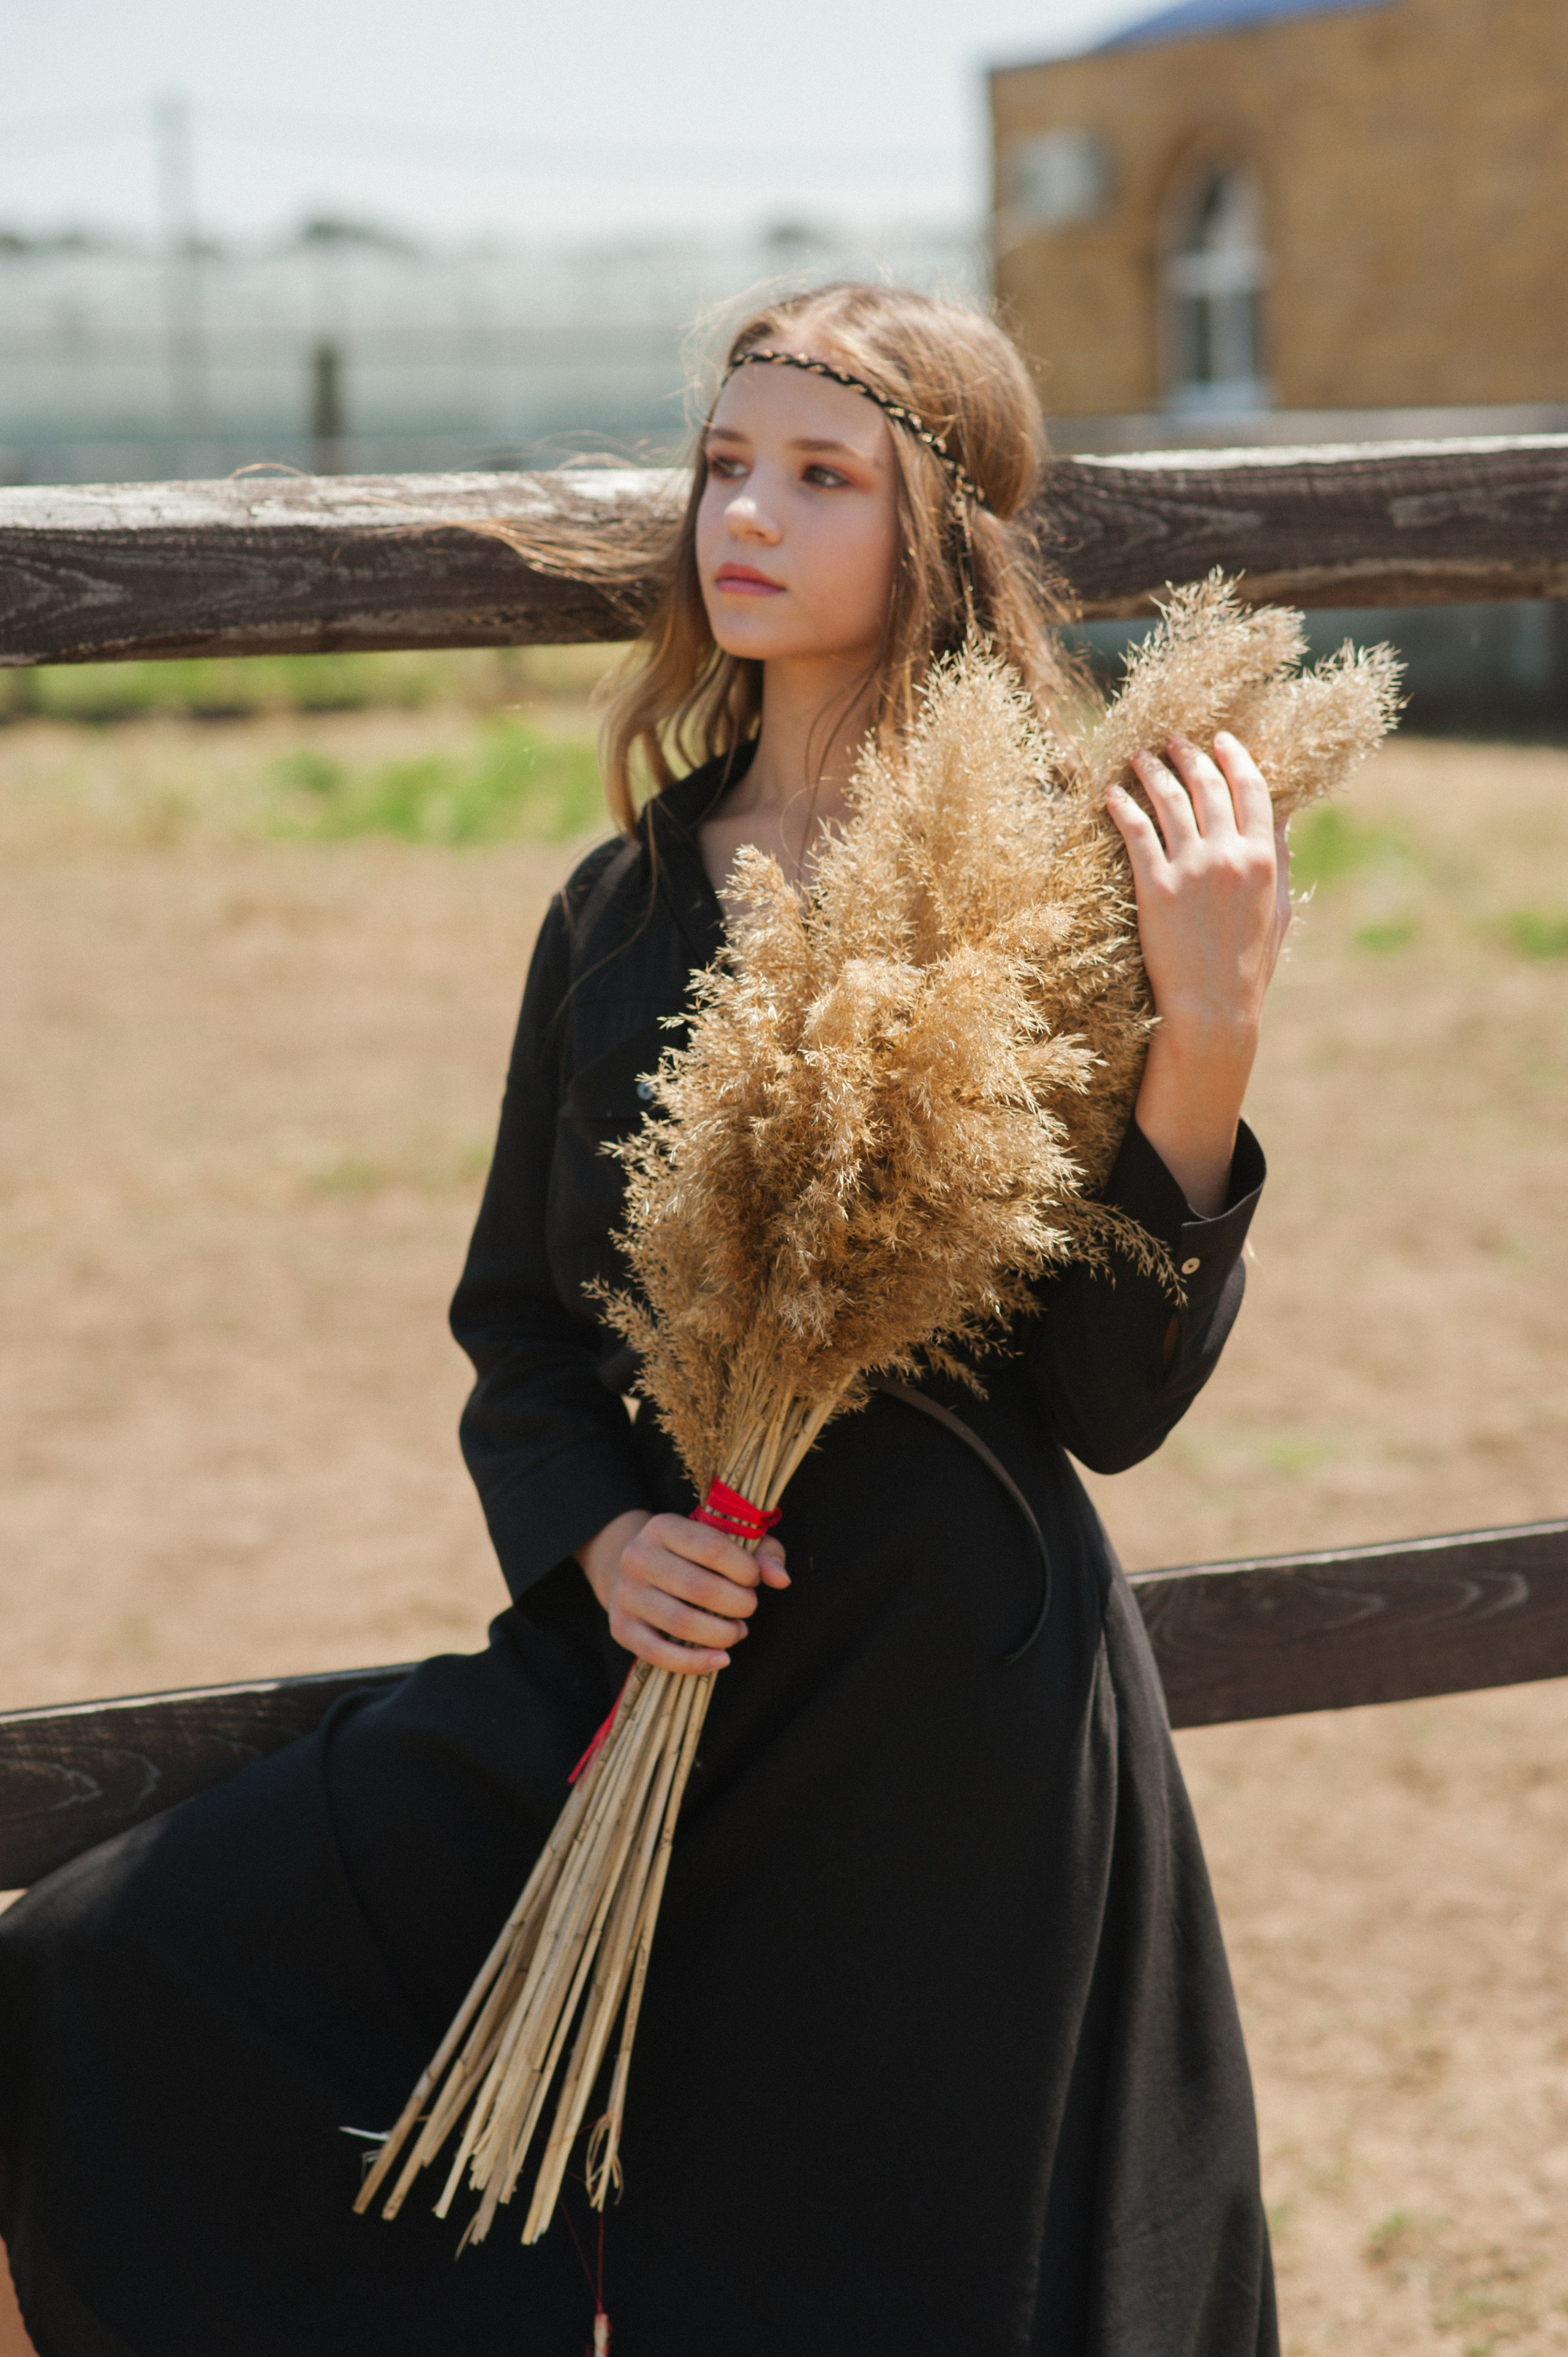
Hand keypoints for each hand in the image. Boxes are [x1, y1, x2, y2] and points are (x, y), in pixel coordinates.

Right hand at [575, 1508, 789, 1673]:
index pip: (712, 1548)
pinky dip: (695, 1663)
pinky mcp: (621, 1628)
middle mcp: (638, 1557)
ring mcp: (626, 1594)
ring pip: (681, 1623)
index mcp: (663, 1526)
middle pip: (699, 1588)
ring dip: (722, 1634)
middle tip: (748, 1607)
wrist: (634, 1569)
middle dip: (738, 1604)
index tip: (754, 1579)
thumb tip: (782, 1579)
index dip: (745, 1569)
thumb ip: (761, 1553)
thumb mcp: (724, 1540)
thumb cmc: (691, 1555)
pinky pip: (659, 1653)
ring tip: (738, 1631)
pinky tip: (720, 1659)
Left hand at [1107, 732, 1289, 1215]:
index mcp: (1263, 858)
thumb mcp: (1278, 911)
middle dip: (1189, 755)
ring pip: (1168, 801)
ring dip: (1152, 772)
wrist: (1214, 1009)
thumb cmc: (1249, 967)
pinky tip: (1110, 794)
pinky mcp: (1154, 888)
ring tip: (1139, 757)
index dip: (1235, 758)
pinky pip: (1135, 833)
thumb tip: (1283, 822)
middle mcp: (1228, 855)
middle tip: (1173, 739)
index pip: (1252, 789)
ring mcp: (1190, 869)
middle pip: (1207, 786)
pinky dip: (1122, 807)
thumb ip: (1280, 862)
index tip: (1221, 740)